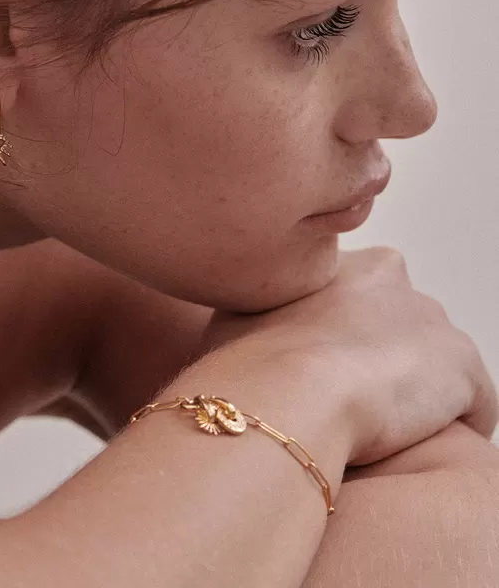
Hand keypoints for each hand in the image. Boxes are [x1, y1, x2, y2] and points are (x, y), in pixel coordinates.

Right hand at [198, 248, 497, 465]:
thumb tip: (259, 325)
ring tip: (372, 430)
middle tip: (346, 402)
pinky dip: (446, 426)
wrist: (288, 389)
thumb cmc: (251, 359)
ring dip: (408, 392)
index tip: (322, 370)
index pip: (360, 300)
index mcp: (344, 262)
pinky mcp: (462, 367)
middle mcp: (395, 278)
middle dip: (379, 359)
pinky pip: (470, 403)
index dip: (341, 339)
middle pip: (397, 326)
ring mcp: (432, 320)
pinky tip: (404, 447)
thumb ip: (265, 308)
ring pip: (431, 363)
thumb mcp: (239, 314)